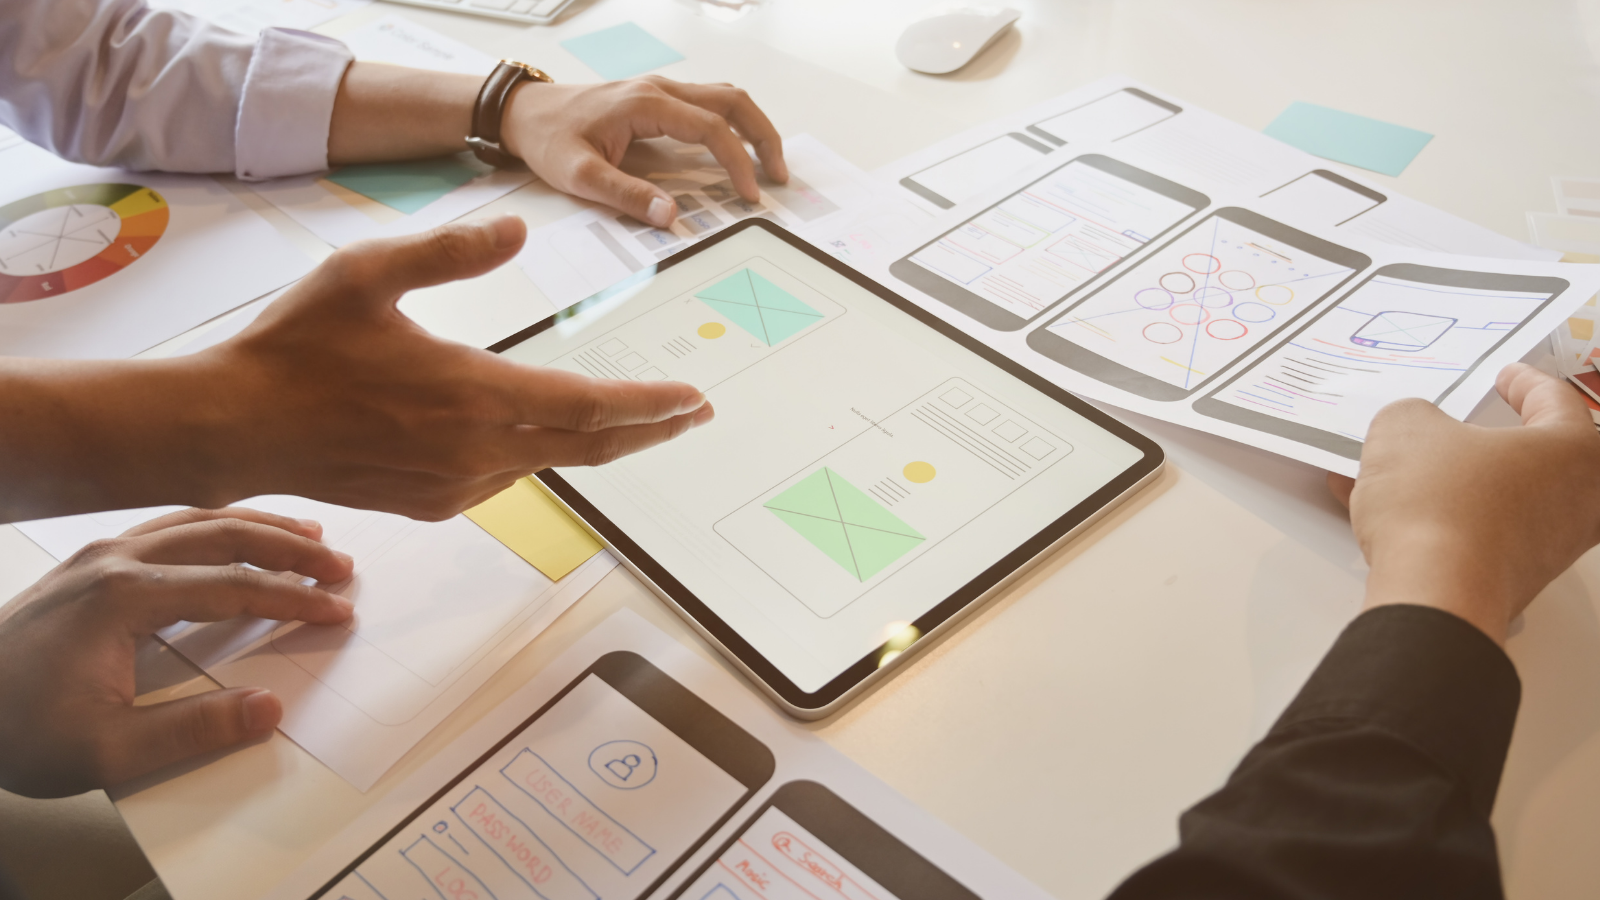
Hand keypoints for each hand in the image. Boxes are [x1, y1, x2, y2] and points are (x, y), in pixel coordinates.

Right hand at [0, 217, 712, 522]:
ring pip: (546, 463)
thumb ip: (450, 251)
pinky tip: (542, 436)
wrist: (234, 427)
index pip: (586, 405)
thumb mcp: (367, 274)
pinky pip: (504, 478)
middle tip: (693, 416)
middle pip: (586, 446)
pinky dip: (535, 455)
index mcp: (471, 393)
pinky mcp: (432, 503)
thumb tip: (515, 229)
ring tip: (632, 422)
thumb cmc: (295, 347)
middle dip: (647, 431)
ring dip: (593, 443)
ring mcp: (454, 485)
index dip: (647, 406)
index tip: (692, 401)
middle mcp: (475, 450)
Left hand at [0, 508, 352, 797]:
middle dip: (291, 549)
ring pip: (199, 519)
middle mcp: (116, 560)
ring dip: (260, 527)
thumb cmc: (16, 728)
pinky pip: (171, 525)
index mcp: (124, 597)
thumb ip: (192, 730)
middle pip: (226, 535)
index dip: (294, 600)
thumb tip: (267, 709)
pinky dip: (220, 526)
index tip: (337, 612)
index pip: (235, 588)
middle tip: (341, 567)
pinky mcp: (92, 561)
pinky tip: (237, 535)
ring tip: (309, 538)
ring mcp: (101, 554)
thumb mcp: (104, 751)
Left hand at [328, 65, 785, 229]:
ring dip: (753, 129)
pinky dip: (734, 127)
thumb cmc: (549, 139)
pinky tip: (737, 155)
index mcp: (647, 104)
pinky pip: (710, 106)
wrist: (524, 114)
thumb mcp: (581, 176)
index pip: (712, 129)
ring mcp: (662, 92)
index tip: (750, 195)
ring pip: (726, 98)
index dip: (737, 163)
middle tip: (780, 176)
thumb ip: (627, 196)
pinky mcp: (659, 101)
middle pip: (733, 101)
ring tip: (768, 167)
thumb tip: (671, 215)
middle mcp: (661, 90)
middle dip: (764, 137)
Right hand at [1330, 363, 1599, 643]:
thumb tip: (1413, 428)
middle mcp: (1578, 501)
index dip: (1524, 381)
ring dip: (1451, 481)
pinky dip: (1437, 518)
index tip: (1506, 377)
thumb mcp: (1405, 428)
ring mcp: (1549, 547)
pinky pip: (1475, 533)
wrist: (1435, 593)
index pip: (1555, 400)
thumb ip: (1414, 416)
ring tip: (1391, 472)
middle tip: (1462, 426)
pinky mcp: (1513, 580)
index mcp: (1574, 450)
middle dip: (1489, 441)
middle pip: (1535, 455)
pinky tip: (1383, 511)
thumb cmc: (1441, 506)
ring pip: (1499, 497)